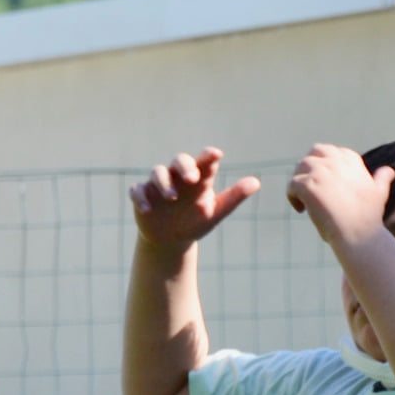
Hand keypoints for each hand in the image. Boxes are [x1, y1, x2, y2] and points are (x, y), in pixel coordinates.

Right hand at [130, 148, 259, 248]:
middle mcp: (178, 176)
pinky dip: (141, 197)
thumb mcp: (216, 211)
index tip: (216, 155)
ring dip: (164, 182)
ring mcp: (158, 185)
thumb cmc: (196, 221)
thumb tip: (256, 182)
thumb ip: (234, 196)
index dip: (209, 156)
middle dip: (185, 166)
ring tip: (172, 197)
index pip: (204, 161)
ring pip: (158, 172)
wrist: (171, 240)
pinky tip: (147, 209)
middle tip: (193, 178)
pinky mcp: (142, 196)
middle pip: (179, 161)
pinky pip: (138, 191)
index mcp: (198, 178)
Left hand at [287, 144, 394, 247]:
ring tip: (304, 198)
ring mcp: (320, 171)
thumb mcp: (379, 192)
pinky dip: (292, 196)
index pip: (333, 152)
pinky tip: (300, 209)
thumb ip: (382, 179)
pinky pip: (292, 185)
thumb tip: (389, 171)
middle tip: (310, 185)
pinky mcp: (307, 185)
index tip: (328, 183)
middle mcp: (335, 161)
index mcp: (351, 160)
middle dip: (310, 165)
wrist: (359, 234)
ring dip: (299, 180)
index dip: (326, 165)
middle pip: (315, 152)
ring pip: (300, 167)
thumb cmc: (369, 217)